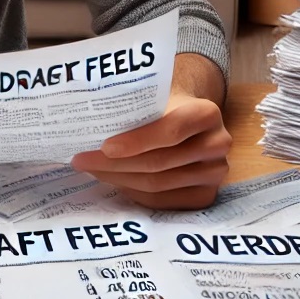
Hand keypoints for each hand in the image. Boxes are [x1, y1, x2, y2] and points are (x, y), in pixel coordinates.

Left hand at [70, 93, 231, 209]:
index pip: (170, 131)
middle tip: (82, 160)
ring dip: (118, 179)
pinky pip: (162, 201)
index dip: (136, 141)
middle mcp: (217, 144)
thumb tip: (88, 122)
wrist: (190, 119)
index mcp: (206, 113)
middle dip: (115, 164)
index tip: (104, 147)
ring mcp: (214, 173)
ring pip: (157, 185)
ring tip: (92, 170)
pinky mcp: (205, 195)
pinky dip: (133, 192)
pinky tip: (113, 180)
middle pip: (159, 163)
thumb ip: (134, 108)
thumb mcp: (154, 97)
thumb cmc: (165, 104)